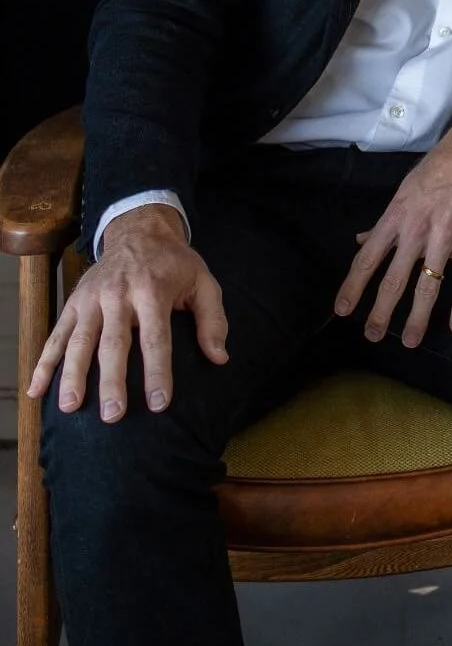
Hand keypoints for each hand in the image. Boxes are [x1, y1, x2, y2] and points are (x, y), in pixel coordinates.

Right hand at [26, 204, 227, 420]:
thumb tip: (220, 358)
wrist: (138, 230)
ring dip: (73, 374)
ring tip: (70, 406)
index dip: (158, 371)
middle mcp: (118, 294)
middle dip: (112, 380)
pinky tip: (37, 389)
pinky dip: (44, 362)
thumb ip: (213, 319)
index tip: (159, 403)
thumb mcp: (203, 282)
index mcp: (153, 290)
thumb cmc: (174, 264)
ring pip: (79, 340)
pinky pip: (56, 334)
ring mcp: (91, 299)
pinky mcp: (74, 302)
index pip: (156, 337)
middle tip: (113, 415)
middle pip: (113, 342)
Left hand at [334, 115, 451, 344]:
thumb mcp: (403, 192)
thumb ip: (383, 222)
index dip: (354, 286)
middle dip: (381, 311)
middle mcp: (417, 231)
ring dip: (418, 317)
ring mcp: (446, 238)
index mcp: (396, 218)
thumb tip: (361, 241)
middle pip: (394, 279)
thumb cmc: (435, 172)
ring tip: (410, 341)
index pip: (368, 258)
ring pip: (428, 285)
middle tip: (373, 335)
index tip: (342, 309)